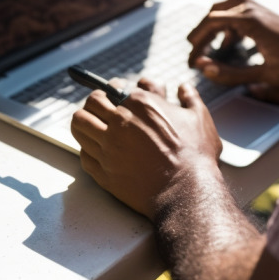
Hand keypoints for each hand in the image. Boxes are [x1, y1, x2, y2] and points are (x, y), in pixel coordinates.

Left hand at [70, 78, 221, 220]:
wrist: (186, 192)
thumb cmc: (195, 156)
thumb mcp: (199, 118)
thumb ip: (190, 98)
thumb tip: (184, 88)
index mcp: (140, 104)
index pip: (112, 88)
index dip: (113, 90)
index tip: (114, 93)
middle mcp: (119, 122)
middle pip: (90, 104)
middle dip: (94, 103)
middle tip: (98, 108)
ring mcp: (108, 147)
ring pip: (79, 125)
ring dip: (84, 122)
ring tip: (90, 125)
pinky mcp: (103, 171)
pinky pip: (83, 154)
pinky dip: (87, 149)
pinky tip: (96, 150)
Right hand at [188, 0, 278, 103]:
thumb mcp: (264, 76)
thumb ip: (230, 74)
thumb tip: (203, 68)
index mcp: (253, 21)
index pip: (212, 21)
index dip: (197, 42)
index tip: (192, 61)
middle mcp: (254, 9)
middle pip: (215, 12)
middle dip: (201, 33)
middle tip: (194, 55)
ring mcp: (260, 8)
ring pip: (224, 7)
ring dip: (212, 26)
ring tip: (207, 49)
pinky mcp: (264, 13)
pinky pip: (235, 10)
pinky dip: (225, 24)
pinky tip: (229, 45)